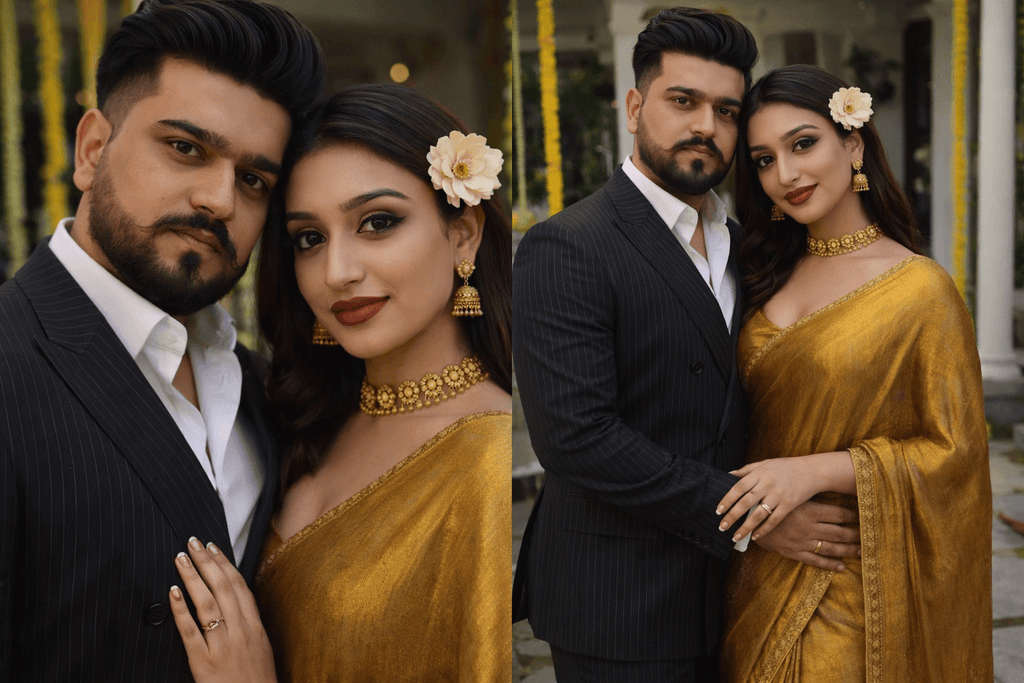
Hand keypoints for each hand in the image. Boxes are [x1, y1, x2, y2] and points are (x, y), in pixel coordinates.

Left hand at [169, 537, 276, 682]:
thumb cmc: (257, 681)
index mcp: (255, 627)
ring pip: (207, 603)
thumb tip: (235, 603)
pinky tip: (172, 592)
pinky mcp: (204, 663)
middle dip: (206, 562)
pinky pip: (190, 631)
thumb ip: (249, 625)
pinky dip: (181, 609)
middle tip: (192, 542)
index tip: (213, 548)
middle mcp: (241, 632)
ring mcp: (223, 646)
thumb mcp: (261, 648)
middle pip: (222, 588)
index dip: (225, 564)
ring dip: (192, 577)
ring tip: (180, 559)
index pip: (239, 586)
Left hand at [716, 456, 822, 541]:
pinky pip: (774, 520)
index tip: (718, 510)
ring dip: (745, 527)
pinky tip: (755, 536)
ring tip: (735, 536)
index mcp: (759, 473)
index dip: (727, 499)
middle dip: (731, 516)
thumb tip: (729, 475)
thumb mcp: (765, 463)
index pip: (738, 487)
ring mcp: (778, 496)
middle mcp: (767, 484)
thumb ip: (747, 469)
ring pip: (758, 515)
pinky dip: (763, 529)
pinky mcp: (789, 505)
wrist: (812, 471)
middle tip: (721, 527)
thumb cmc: (786, 466)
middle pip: (745, 503)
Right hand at [753, 501, 859, 571]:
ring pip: (831, 548)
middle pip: (838, 532)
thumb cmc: (771, 503)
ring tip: (859, 550)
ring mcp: (802, 542)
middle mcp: (808, 527)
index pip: (837, 514)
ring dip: (847, 549)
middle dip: (854, 534)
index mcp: (808, 511)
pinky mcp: (795, 553)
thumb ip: (807, 495)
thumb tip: (827, 488)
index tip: (861, 516)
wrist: (748, 518)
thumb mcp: (790, 495)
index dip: (851, 515)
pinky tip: (842, 566)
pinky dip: (830, 565)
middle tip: (867, 535)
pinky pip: (816, 561)